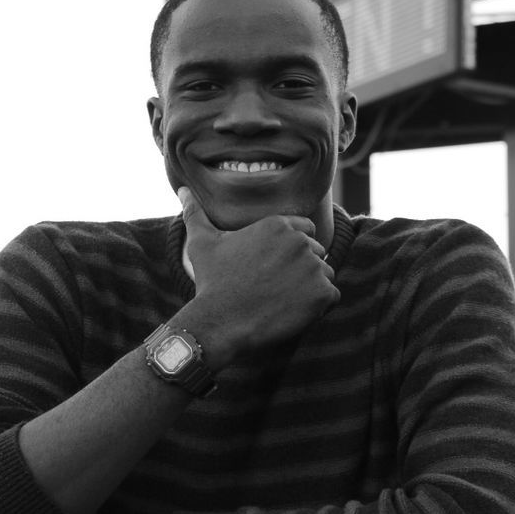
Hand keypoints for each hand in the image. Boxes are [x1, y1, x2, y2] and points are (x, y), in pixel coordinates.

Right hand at [176, 187, 337, 365]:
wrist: (220, 323)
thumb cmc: (211, 283)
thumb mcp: (202, 244)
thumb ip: (196, 214)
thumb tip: (182, 190)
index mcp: (278, 225)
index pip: (306, 230)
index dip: (293, 250)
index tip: (275, 268)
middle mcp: (300, 241)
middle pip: (317, 253)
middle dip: (302, 270)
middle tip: (275, 288)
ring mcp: (314, 267)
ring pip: (325, 275)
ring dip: (310, 289)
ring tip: (282, 301)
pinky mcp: (323, 294)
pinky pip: (331, 297)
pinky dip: (318, 308)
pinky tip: (293, 312)